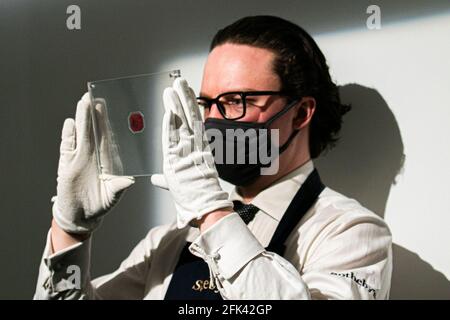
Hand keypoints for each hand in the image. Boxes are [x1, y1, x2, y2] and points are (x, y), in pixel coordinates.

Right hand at [52, 93, 134, 233]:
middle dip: (93, 114)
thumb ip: (119, 187)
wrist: (81, 216)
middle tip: (93, 96)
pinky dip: (68, 135)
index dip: (105, 122)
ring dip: (81, 119)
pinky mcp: (66, 164)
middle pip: (93, 131)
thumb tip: (130, 181)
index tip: (106, 107)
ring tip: (83, 103)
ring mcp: (78, 158)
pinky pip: (66, 146)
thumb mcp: (112, 196)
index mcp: (106, 160)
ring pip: (80, 134)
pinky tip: (70, 123)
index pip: (106, 137)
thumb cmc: (100, 205)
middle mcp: (93, 156)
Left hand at [151, 78, 232, 227]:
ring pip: (184, 123)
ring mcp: (190, 151)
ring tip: (174, 87)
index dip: (186, 107)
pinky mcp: (183, 158)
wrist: (204, 206)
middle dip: (184, 99)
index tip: (182, 94)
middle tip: (179, 82)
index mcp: (195, 150)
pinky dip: (173, 125)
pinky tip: (169, 111)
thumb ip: (164, 179)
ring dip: (178, 105)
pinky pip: (177, 138)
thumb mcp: (174, 184)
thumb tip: (155, 179)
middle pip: (189, 117)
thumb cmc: (194, 197)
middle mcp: (194, 147)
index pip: (190, 124)